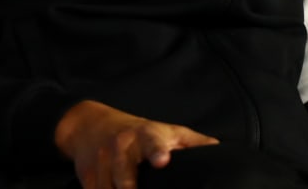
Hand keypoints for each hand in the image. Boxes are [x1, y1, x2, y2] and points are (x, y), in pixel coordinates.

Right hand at [54, 100, 218, 188]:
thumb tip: (220, 150)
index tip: (162, 161)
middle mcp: (121, 146)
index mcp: (145, 135)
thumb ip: (194, 142)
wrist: (90, 124)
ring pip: (106, 186)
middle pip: (122, 169)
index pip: (152, 142)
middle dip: (126, 182)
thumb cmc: (138, 132)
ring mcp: (101, 161)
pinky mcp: (87, 175)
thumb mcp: (167, 131)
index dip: (157, 151)